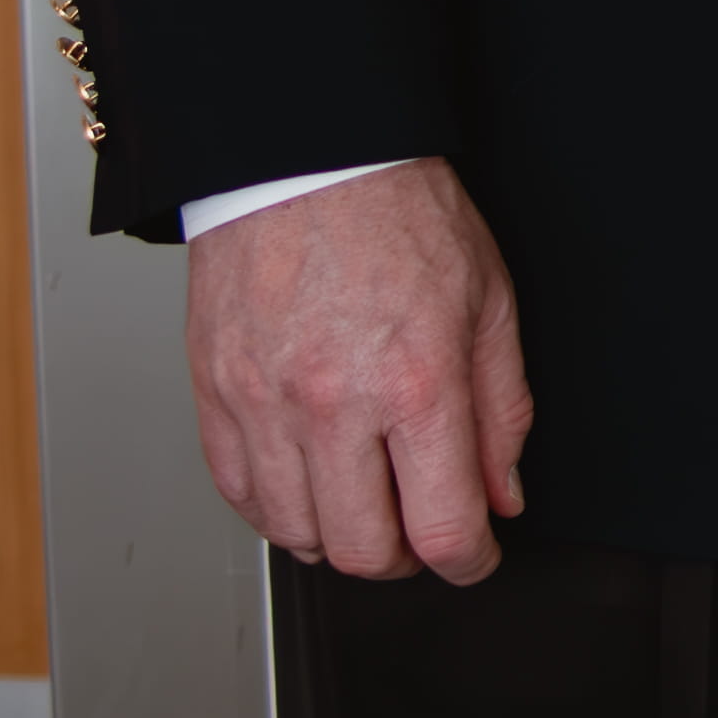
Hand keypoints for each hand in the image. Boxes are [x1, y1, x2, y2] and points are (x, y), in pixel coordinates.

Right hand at [184, 157, 530, 582]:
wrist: (306, 158)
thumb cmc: (400, 213)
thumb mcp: (489, 300)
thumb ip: (501, 409)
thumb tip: (503, 492)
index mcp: (415, 380)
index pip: (440, 527)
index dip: (467, 560)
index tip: (475, 555)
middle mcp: (334, 404)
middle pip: (362, 551)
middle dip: (405, 560)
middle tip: (422, 532)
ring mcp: (264, 405)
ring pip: (296, 535)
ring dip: (339, 538)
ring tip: (368, 504)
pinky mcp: (214, 397)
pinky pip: (240, 496)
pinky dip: (279, 510)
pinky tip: (311, 483)